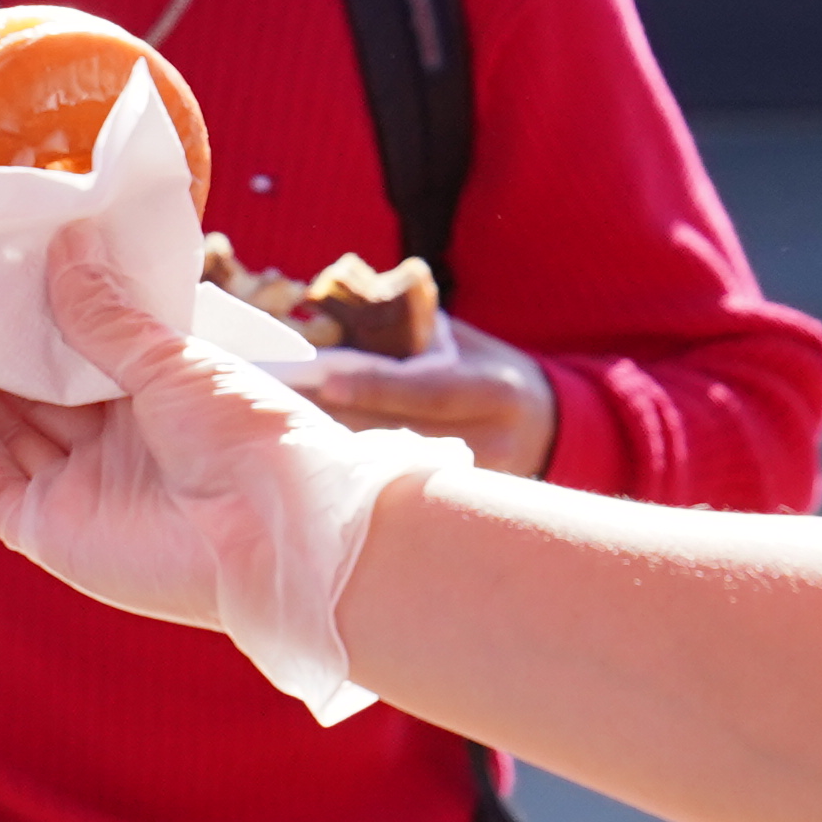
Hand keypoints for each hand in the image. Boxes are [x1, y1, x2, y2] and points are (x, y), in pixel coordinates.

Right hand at [0, 246, 466, 717]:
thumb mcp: (172, 359)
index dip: (29, 321)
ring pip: (0, 436)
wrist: (277, 530)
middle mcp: (111, 451)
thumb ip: (106, 315)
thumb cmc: (247, 436)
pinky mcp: (55, 536)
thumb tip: (65, 246)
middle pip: (27, 397)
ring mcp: (80, 495)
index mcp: (150, 405)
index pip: (72, 358)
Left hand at [282, 309, 559, 479]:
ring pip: (386, 471)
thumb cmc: (490, 373)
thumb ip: (412, 334)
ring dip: (329, 453)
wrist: (549, 428)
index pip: (426, 391)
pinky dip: (346, 477)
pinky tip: (302, 467)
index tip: (324, 380)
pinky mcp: (449, 508)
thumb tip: (338, 313)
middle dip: (333, 420)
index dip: (374, 387)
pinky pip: (389, 492)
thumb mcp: (465, 344)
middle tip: (272, 405)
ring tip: (272, 437)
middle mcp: (487, 443)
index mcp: (492, 393)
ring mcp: (468, 483)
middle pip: (396, 436)